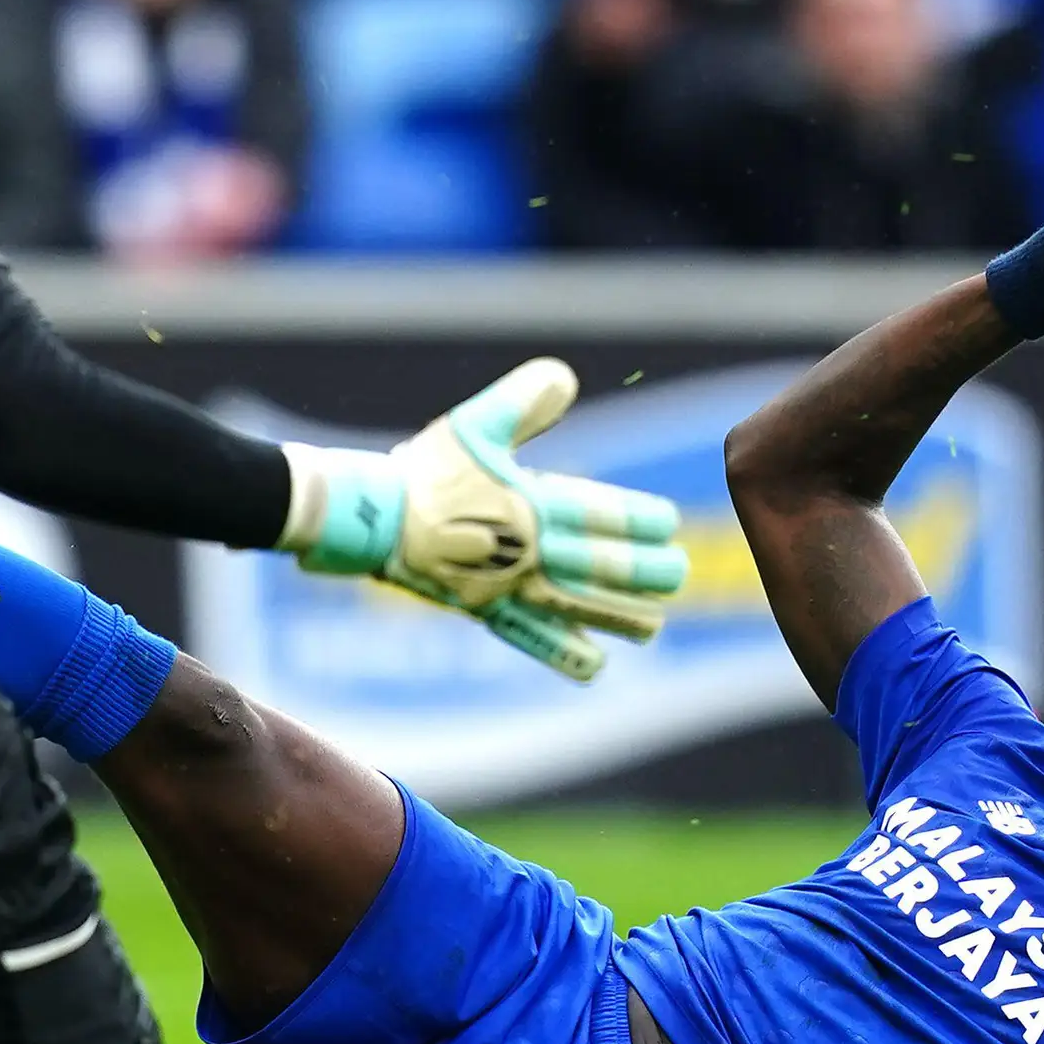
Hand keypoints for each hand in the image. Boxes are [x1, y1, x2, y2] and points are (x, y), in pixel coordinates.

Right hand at [278, 359, 686, 681]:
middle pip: (596, 566)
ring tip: (653, 625)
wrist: (367, 519)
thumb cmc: (423, 470)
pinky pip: (529, 636)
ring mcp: (505, 586)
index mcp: (527, 504)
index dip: (636, 520)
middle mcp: (524, 551)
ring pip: (574, 605)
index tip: (668, 524)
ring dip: (617, 615)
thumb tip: (565, 378)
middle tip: (677, 574)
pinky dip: (562, 650)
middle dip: (641, 572)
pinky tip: (593, 664)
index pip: (597, 514)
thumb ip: (524, 401)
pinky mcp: (483, 609)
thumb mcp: (474, 424)